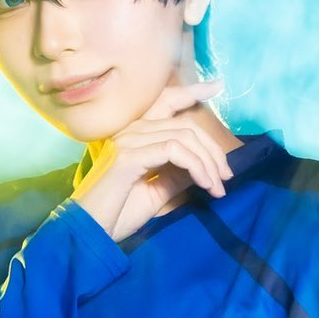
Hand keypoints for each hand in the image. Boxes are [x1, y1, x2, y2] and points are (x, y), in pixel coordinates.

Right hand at [71, 80, 229, 242]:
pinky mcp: (129, 155)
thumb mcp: (156, 191)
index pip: (165, 102)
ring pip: (184, 136)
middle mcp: (130, 131)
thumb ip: (177, 174)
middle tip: (227, 177)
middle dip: (213, 150)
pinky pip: (175, 150)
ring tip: (218, 187)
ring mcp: (129, 141)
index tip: (217, 85)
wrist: (91, 232)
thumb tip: (203, 165)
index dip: (192, 91)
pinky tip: (204, 184)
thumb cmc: (118, 214)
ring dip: (208, 163)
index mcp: (135, 135)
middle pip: (185, 124)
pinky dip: (196, 166)